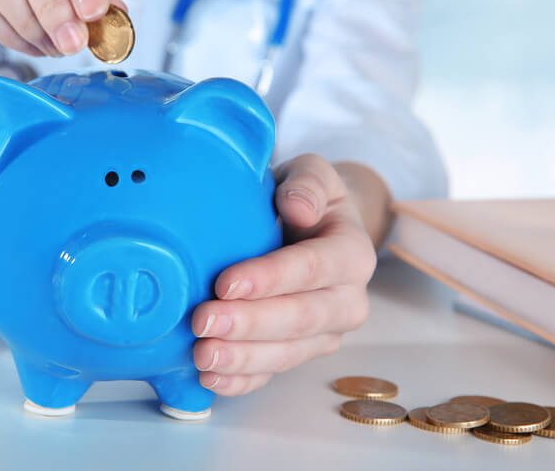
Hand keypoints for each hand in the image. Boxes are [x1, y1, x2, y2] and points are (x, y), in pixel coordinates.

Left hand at [190, 154, 378, 395]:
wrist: (310, 223)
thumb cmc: (305, 197)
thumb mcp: (312, 174)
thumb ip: (308, 184)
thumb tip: (296, 206)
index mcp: (353, 254)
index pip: (312, 268)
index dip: (269, 279)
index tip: (224, 283)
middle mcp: (347, 301)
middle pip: (300, 319)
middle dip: (249, 324)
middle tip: (202, 322)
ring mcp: (325, 333)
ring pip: (286, 353)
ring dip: (242, 358)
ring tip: (201, 355)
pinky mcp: (300, 352)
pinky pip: (273, 373)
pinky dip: (241, 380)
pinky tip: (211, 378)